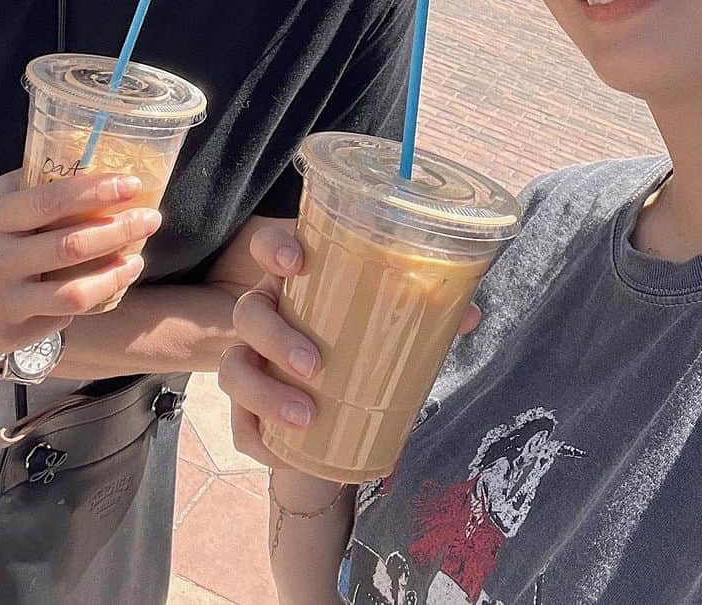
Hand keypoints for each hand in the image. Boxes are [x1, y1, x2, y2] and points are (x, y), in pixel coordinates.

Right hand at [0, 170, 161, 359]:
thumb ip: (31, 185)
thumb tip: (88, 162)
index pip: (52, 201)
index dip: (97, 191)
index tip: (133, 184)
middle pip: (73, 246)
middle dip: (122, 229)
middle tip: (152, 218)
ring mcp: (3, 303)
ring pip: (75, 292)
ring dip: (116, 274)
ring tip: (138, 260)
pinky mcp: (10, 336)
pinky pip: (65, 317)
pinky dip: (93, 299)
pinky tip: (109, 284)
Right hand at [219, 223, 480, 468]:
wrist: (345, 394)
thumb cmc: (365, 336)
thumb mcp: (392, 317)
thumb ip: (425, 311)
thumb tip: (468, 316)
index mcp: (297, 278)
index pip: (266, 247)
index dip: (273, 249)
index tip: (296, 262)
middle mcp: (267, 312)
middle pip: (248, 313)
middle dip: (276, 338)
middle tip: (315, 365)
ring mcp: (252, 359)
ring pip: (233, 368)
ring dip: (264, 393)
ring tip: (306, 415)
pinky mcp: (249, 406)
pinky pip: (238, 425)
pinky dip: (258, 439)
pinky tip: (283, 454)